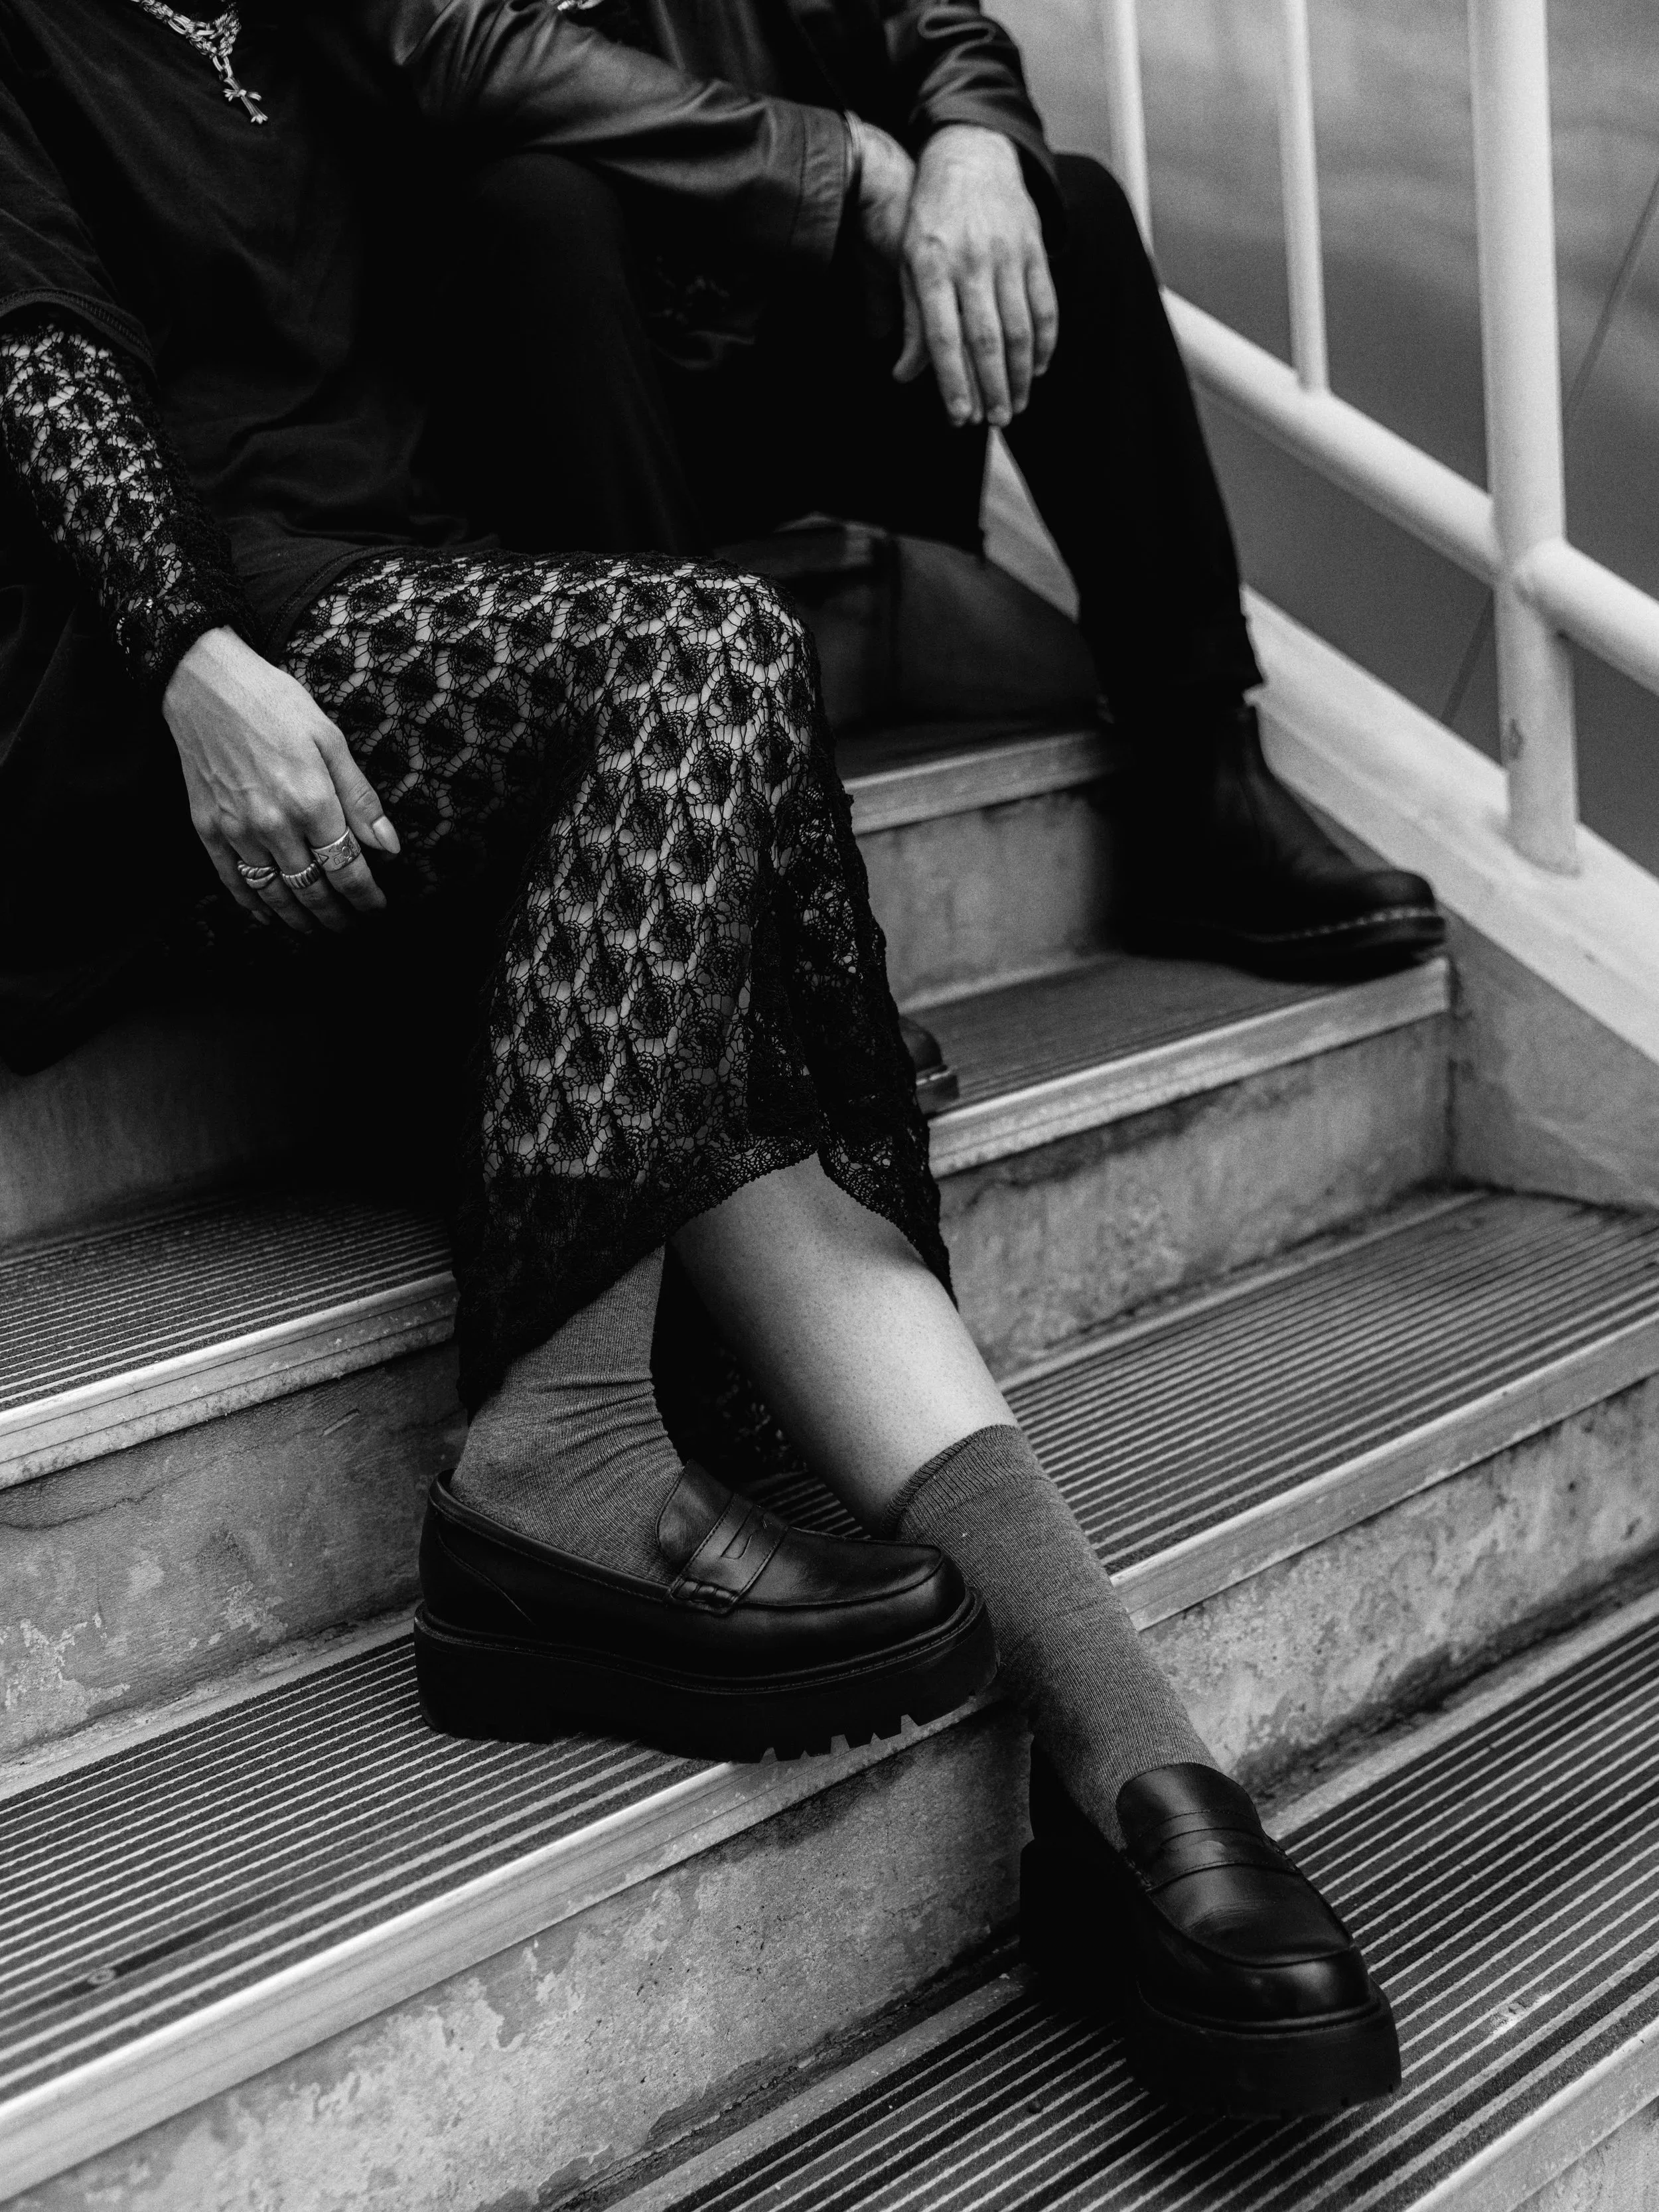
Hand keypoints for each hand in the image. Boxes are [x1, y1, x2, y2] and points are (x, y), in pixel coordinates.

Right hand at [162, 626, 398, 933]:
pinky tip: (269, 917)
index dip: (366, 897)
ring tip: (317, 932)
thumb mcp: (330, 740)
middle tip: (351, 929)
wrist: (203, 683)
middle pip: (313, 891)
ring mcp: (237, 830)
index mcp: (311, 802)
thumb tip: (389, 847)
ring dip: (299, 920)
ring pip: (275, 895)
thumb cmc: (273, 703)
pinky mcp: (208, 828)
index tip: (377, 909)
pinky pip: (234, 881)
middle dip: (337, 917)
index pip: (347, 869)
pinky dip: (254, 906)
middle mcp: (274, 825)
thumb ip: (360, 799)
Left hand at [895, 123, 1058, 428]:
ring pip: (1020, 326)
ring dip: (1020, 373)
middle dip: (992, 387)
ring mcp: (1007, 253)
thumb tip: (905, 375)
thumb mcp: (908, 261)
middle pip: (986, 338)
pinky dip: (1046, 340)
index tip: (961, 417)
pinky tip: (1038, 368)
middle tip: (997, 422)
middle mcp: (971, 261)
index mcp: (932, 266)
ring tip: (1017, 405)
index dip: (953, 381)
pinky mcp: (1034, 248)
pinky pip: (1046, 303)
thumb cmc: (930, 216)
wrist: (971, 153)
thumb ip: (913, 320)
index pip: (944, 336)